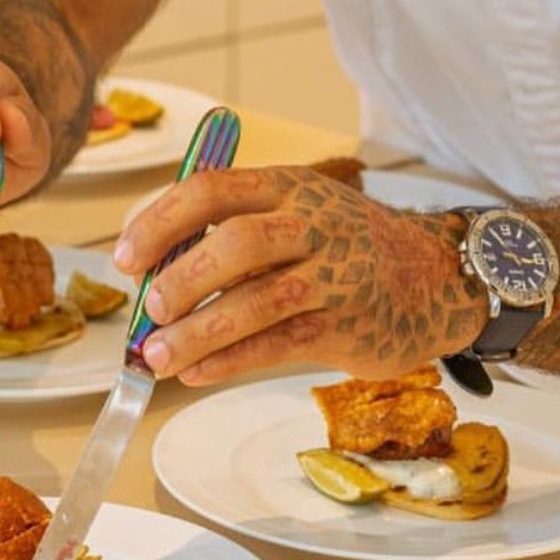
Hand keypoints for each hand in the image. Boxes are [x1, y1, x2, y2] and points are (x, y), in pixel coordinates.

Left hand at [113, 166, 485, 385]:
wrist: (433, 274)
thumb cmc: (346, 244)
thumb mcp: (298, 210)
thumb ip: (236, 228)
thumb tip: (153, 270)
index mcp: (288, 186)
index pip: (211, 190)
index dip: (160, 223)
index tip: (126, 258)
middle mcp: (312, 224)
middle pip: (236, 242)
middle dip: (181, 278)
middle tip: (148, 307)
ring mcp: (334, 276)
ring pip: (256, 301)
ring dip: (197, 332)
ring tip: (157, 356)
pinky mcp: (347, 326)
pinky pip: (278, 345)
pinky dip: (229, 361)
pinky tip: (196, 373)